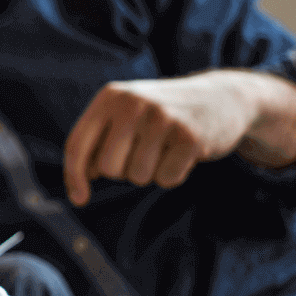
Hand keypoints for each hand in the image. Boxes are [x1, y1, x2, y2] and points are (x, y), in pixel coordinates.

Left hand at [62, 70, 295, 205]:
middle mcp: (132, 103)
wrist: (222, 97)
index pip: (78, 144)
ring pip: (138, 176)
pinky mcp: (190, 137)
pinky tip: (182, 153)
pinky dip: (174, 174)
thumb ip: (100, 142)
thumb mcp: (127, 115)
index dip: (74, 176)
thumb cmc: (163, 114)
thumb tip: (79, 182)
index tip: (79, 199)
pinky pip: (167, 179)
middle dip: (124, 171)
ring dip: (151, 172)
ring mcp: (162, 118)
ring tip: (165, 148)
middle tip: (144, 152)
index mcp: (110, 97)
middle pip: (108, 168)